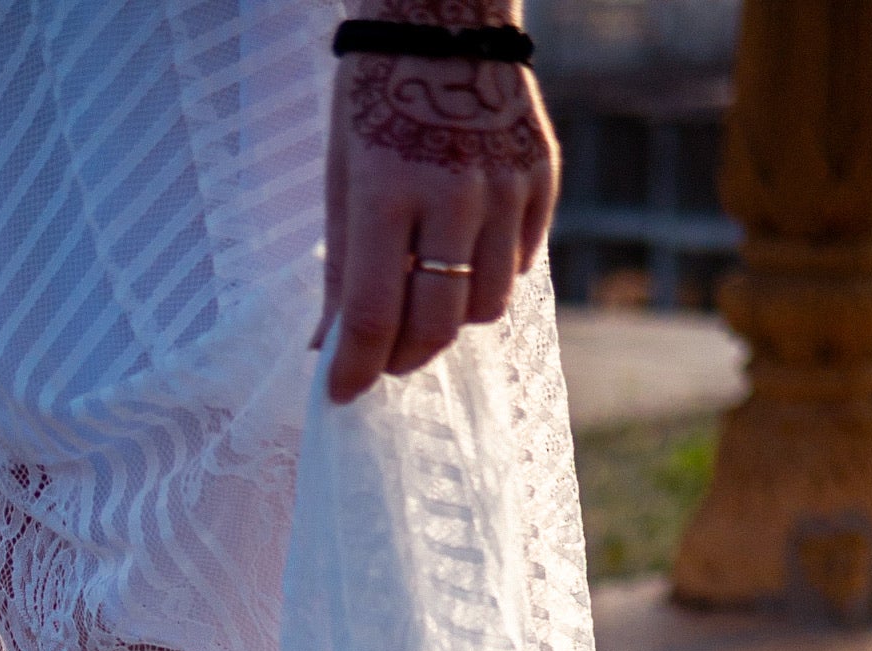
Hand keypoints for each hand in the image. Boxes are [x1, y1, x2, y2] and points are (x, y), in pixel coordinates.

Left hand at [319, 49, 559, 402]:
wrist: (444, 16)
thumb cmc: (375, 101)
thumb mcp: (342, 180)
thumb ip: (341, 270)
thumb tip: (330, 349)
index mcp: (387, 190)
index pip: (374, 315)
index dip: (355, 368)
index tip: (340, 393)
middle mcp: (453, 192)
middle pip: (437, 323)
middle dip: (404, 358)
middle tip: (385, 360)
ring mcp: (505, 185)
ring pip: (487, 305)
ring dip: (451, 319)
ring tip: (427, 300)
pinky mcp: (541, 177)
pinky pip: (520, 263)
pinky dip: (490, 276)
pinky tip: (465, 254)